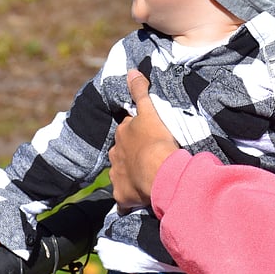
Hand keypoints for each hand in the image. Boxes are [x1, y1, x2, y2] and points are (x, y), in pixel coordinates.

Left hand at [109, 70, 179, 211]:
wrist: (159, 171)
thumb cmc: (156, 140)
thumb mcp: (149, 111)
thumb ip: (140, 91)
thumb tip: (131, 70)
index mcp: (123, 135)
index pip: (127, 132)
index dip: (136, 135)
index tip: (147, 139)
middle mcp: (115, 154)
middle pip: (121, 154)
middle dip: (130, 156)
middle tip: (148, 159)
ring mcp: (117, 176)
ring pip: (121, 175)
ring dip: (130, 177)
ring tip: (146, 180)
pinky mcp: (122, 195)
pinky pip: (124, 199)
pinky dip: (128, 200)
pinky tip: (137, 202)